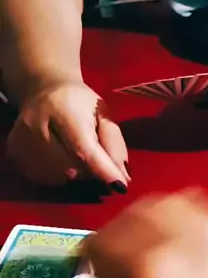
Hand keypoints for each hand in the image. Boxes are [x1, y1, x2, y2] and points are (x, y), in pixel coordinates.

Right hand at [6, 80, 129, 188]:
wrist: (43, 90)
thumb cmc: (80, 104)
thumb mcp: (103, 113)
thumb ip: (113, 143)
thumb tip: (123, 178)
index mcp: (63, 109)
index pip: (84, 147)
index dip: (103, 169)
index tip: (121, 186)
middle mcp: (36, 124)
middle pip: (72, 167)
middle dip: (91, 171)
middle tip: (95, 157)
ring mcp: (21, 140)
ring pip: (60, 177)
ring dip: (76, 174)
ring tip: (75, 154)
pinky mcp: (14, 153)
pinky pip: (45, 179)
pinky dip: (60, 176)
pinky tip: (61, 158)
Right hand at [85, 190, 207, 277]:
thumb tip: (105, 272)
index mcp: (151, 272)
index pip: (106, 240)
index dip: (93, 251)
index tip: (92, 260)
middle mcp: (187, 246)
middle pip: (144, 211)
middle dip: (125, 225)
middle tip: (121, 245)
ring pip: (180, 204)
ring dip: (160, 216)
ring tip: (156, 238)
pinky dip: (194, 225)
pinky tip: (192, 247)